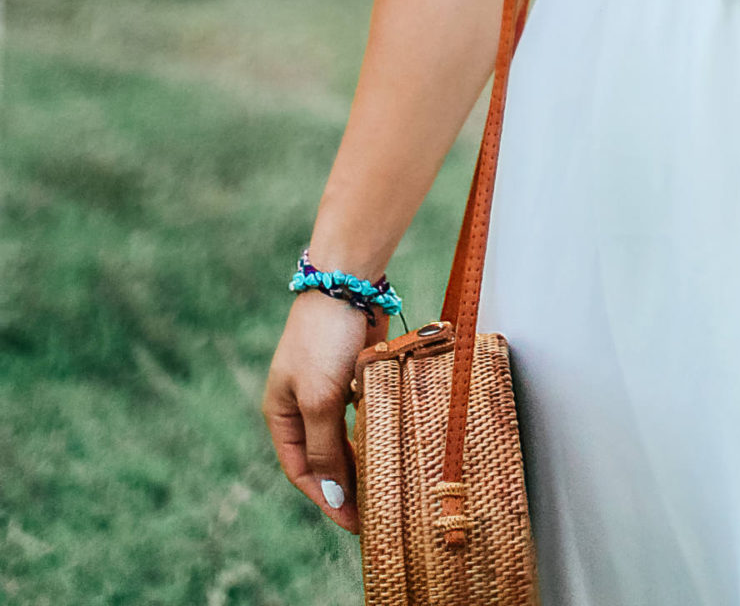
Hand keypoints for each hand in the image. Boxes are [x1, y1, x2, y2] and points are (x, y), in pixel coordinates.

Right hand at [262, 291, 371, 536]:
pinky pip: (365, 413)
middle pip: (324, 456)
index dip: (326, 497)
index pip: (302, 469)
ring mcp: (328, 387)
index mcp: (281, 413)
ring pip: (347, 436)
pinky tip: (394, 446)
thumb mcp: (320, 398)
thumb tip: (331, 492)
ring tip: (387, 487)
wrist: (349, 280)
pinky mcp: (354, 373)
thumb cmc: (324, 338)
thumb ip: (325, 446)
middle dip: (346, 484)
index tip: (354, 523)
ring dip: (363, 461)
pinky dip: (376, 431)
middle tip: (375, 512)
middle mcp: (302, 404)